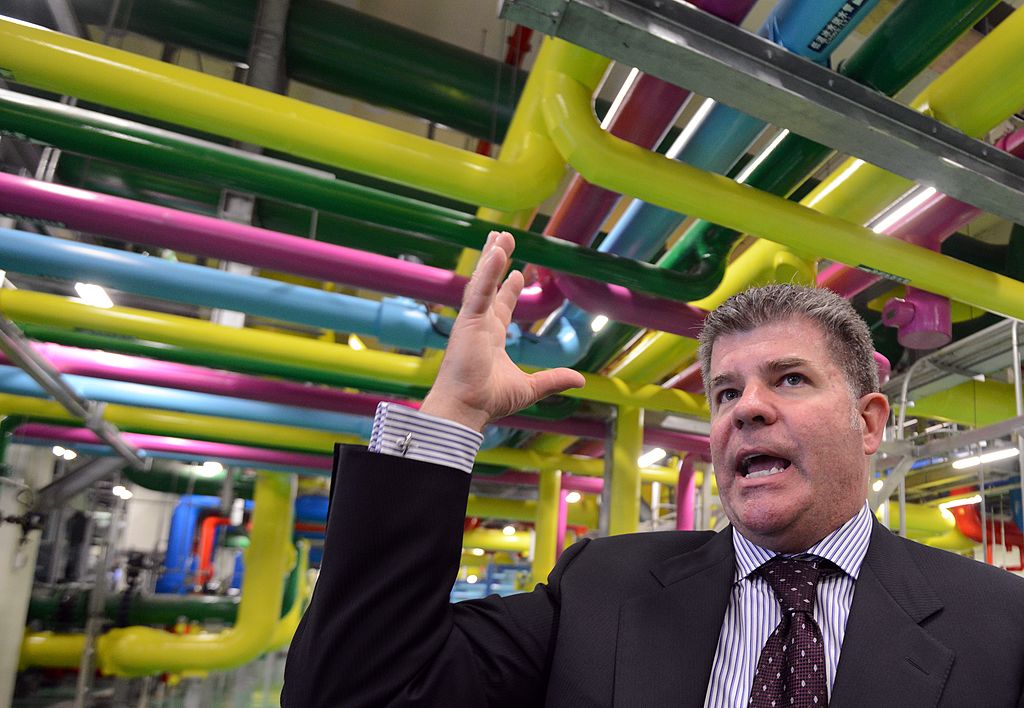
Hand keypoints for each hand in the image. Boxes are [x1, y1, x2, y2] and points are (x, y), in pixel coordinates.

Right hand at [420, 231, 585, 430]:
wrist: (467, 408)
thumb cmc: (488, 400)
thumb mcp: (529, 387)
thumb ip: (553, 380)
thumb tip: (580, 379)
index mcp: (490, 338)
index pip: (501, 306)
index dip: (509, 288)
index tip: (518, 272)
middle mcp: (480, 325)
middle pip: (488, 284)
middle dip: (496, 261)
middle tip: (502, 239)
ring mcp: (472, 321)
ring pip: (482, 281)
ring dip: (491, 257)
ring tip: (499, 235)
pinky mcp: (468, 321)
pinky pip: (479, 291)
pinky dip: (487, 272)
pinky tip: (496, 253)